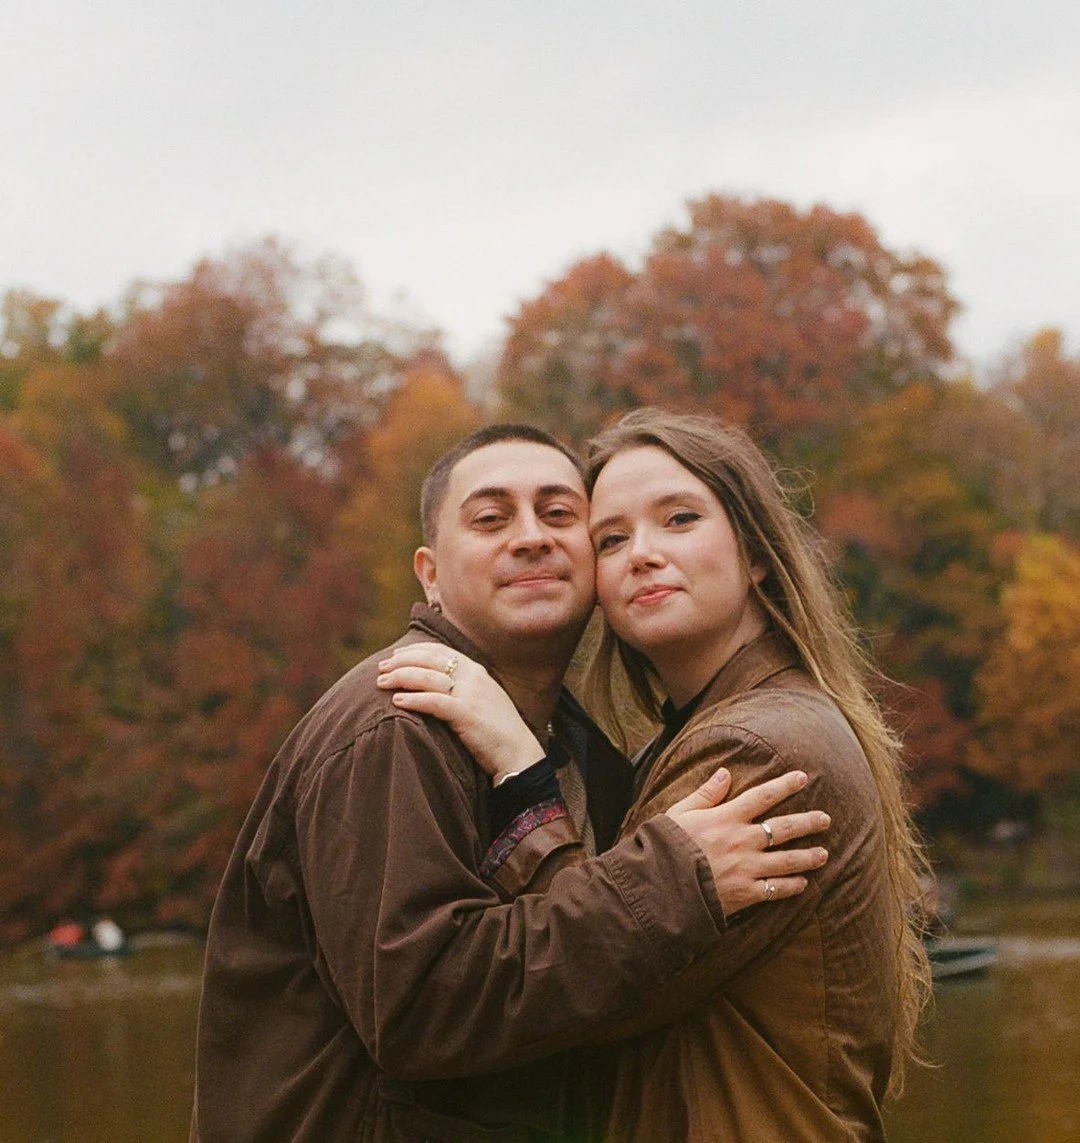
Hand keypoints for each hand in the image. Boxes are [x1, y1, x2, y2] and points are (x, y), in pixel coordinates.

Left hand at [377, 643, 544, 780]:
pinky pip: (433, 702)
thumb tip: (436, 683)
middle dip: (401, 661)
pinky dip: (413, 699)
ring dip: (400, 677)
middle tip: (380, 667)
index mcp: (477, 670)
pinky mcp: (466, 714)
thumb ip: (464, 687)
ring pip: (427, 677)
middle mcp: (473, 677)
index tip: (396, 656)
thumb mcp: (483, 699)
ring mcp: (470, 694)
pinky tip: (397, 701)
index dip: (414, 650)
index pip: (440, 650)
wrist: (519, 753)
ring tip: (381, 683)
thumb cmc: (498, 730)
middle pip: (429, 659)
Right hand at [666, 769, 829, 917]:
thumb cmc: (665, 846)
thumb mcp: (679, 812)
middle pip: (783, 828)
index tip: (803, 778)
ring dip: (808, 857)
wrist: (659, 886)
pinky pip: (775, 890)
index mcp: (726, 817)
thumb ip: (705, 793)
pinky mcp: (745, 893)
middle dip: (807, 822)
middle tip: (826, 819)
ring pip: (787, 860)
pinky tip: (803, 884)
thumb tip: (725, 773)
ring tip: (824, 854)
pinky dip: (791, 886)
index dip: (784, 785)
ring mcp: (746, 868)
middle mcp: (742, 841)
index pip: (762, 796)